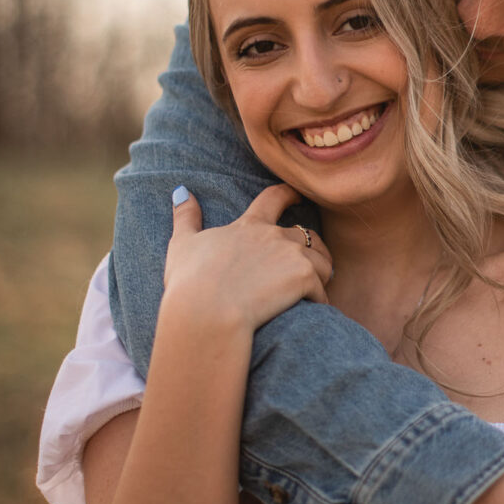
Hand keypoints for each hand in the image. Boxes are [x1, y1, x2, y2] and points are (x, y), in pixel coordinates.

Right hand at [163, 184, 332, 333]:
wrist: (207, 312)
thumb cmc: (190, 281)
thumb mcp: (182, 244)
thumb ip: (186, 216)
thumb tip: (181, 191)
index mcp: (249, 225)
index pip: (274, 198)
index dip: (289, 194)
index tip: (298, 196)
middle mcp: (275, 236)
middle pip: (307, 234)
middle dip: (314, 246)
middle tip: (313, 262)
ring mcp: (293, 255)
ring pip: (322, 261)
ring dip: (321, 274)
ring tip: (315, 290)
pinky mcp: (305, 278)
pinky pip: (322, 291)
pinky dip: (320, 300)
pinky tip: (314, 310)